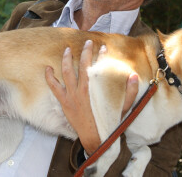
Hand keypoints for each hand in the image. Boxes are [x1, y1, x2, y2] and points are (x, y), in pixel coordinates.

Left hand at [45, 40, 137, 154]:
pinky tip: (48, 68)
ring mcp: (71, 95)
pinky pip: (53, 87)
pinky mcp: (64, 101)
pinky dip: (49, 77)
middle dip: (85, 52)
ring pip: (67, 72)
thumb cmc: (109, 122)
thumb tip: (133, 76)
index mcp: (96, 90)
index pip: (98, 67)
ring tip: (67, 49)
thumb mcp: (124, 108)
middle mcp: (82, 90)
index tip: (103, 47)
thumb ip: (130, 93)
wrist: (95, 138)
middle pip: (83, 65)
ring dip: (67, 59)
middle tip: (88, 43)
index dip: (101, 55)